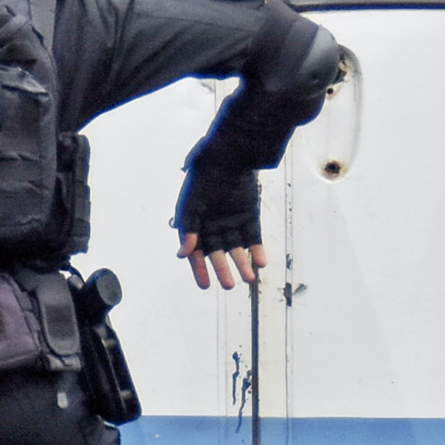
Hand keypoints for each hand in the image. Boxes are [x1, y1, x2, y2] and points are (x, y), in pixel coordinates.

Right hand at [173, 162, 264, 288]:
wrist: (228, 158)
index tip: (205, 285)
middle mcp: (213, 226)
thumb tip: (183, 254)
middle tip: (228, 285)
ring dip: (243, 263)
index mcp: (195, 225)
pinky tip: (261, 261)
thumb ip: (188, 229)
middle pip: (218, 253)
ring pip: (238, 249)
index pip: (197, 252)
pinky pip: (253, 237)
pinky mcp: (249, 217)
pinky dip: (257, 250)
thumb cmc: (204, 179)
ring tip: (249, 279)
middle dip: (222, 270)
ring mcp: (232, 222)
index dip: (199, 269)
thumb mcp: (192, 205)